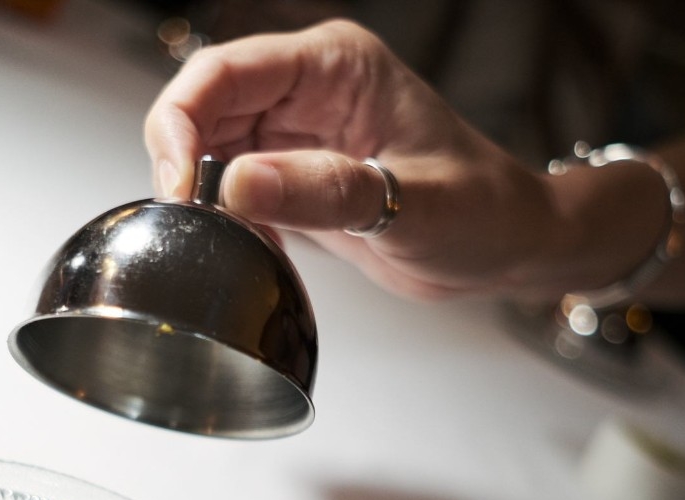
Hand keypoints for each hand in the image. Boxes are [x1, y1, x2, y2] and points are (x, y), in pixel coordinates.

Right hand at [143, 19, 563, 299]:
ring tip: (220, 240)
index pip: (227, 72)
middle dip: (182, 160)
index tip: (178, 184)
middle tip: (188, 221)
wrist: (506, 246)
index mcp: (336, 66)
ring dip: (201, 195)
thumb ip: (325, 192)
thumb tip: (236, 184)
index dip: (184, 121)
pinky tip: (250, 250)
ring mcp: (298, 133)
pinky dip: (227, 220)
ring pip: (210, 149)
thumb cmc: (483, 210)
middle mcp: (308, 91)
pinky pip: (233, 188)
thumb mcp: (412, 205)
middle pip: (204, 105)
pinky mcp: (295, 176)